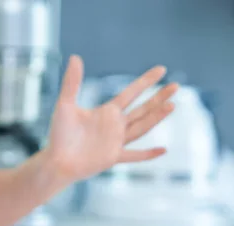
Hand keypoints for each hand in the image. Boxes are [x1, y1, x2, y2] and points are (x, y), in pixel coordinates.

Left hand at [45, 55, 178, 181]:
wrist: (56, 161)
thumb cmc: (59, 135)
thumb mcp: (65, 105)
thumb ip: (72, 82)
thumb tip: (75, 56)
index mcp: (108, 112)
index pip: (132, 93)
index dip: (146, 81)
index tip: (162, 70)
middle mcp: (116, 126)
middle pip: (142, 109)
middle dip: (159, 98)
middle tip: (176, 86)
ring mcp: (116, 142)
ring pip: (142, 128)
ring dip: (156, 118)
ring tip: (172, 106)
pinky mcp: (113, 157)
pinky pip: (134, 156)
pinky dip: (148, 154)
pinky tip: (163, 150)